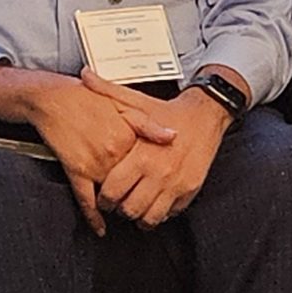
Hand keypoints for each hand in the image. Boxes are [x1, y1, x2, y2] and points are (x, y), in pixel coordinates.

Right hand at [0, 67, 177, 234]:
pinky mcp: (76, 171)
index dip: (152, 176)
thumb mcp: (124, 105)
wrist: (54, 98)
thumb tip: (173, 137)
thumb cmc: (87, 100)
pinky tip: (100, 227)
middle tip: (142, 200)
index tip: (158, 182)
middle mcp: (113, 153)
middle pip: (132, 183)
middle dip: (137, 194)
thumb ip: (149, 125)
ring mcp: (94, 164)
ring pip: (112, 195)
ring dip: (118, 206)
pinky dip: (93, 216)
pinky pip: (86, 200)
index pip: (147, 165)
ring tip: (125, 211)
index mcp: (128, 136)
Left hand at [87, 71, 230, 226]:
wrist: (206, 114)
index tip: (103, 196)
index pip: (113, 191)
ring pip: (150, 217)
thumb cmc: (168, 109)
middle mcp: (158, 173)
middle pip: (129, 209)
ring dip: (139, 216)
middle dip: (120, 210)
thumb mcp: (136, 101)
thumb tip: (85, 76)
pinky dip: (160, 213)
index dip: (103, 198)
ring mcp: (175, 185)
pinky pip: (170, 214)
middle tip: (118, 203)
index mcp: (141, 155)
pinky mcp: (189, 191)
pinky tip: (154, 203)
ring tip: (135, 207)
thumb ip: (108, 91)